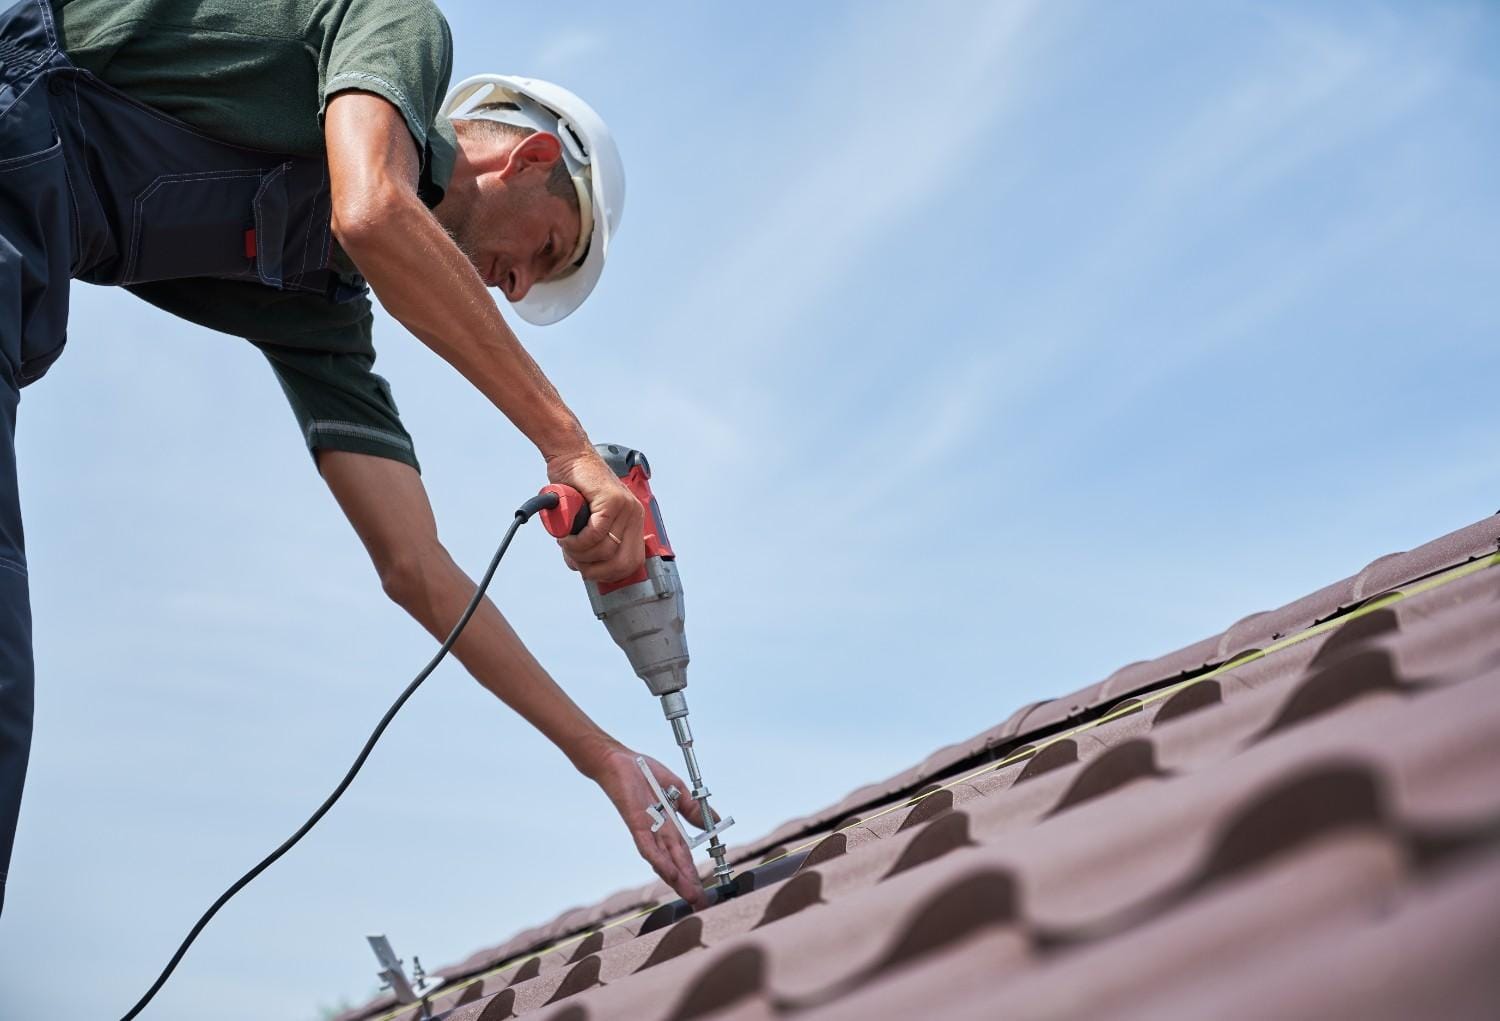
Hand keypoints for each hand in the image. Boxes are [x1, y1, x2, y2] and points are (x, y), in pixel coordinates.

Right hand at [545, 449, 645, 583]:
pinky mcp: (611, 499)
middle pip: (622, 562)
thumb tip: (585, 569)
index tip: (589, 572)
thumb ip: (591, 544)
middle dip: (595, 570)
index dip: (609, 574)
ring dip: (580, 554)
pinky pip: (595, 534)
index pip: (632, 563)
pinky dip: (577, 542)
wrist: (570, 457)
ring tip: (566, 544)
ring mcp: (625, 507)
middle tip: (575, 561)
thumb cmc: (575, 490)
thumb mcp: (587, 522)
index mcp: (633, 523)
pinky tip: (566, 538)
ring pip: (605, 550)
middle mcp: (634, 515)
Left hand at [586, 744, 710, 909]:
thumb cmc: (643, 772)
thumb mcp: (678, 789)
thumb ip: (694, 808)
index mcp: (669, 827)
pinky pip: (648, 847)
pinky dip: (659, 861)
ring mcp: (647, 832)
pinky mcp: (636, 825)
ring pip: (664, 861)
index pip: (684, 857)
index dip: (694, 875)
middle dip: (689, 885)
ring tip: (690, 896)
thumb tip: (714, 822)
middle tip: (701, 905)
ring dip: (677, 879)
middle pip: (676, 865)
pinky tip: (670, 874)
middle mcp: (658, 834)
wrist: (618, 760)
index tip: (704, 893)